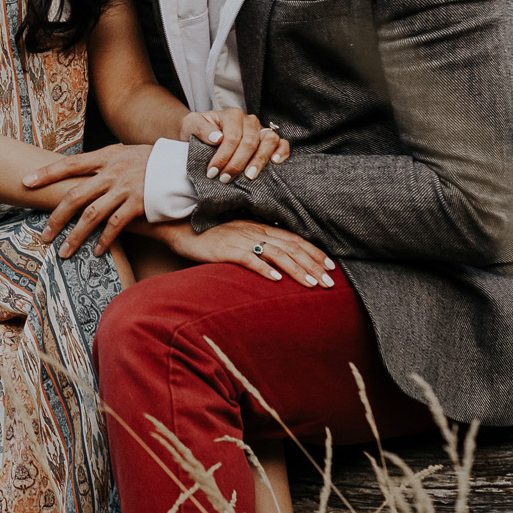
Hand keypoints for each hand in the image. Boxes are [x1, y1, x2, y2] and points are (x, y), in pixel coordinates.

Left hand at [23, 144, 151, 259]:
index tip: (26, 183)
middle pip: (75, 195)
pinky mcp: (140, 204)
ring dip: (75, 236)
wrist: (184, 166)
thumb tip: (79, 173)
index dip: (46, 173)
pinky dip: (104, 240)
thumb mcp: (126, 153)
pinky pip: (116, 225)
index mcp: (107, 156)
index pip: (70, 164)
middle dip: (57, 218)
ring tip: (63, 252)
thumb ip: (104, 163)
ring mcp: (126, 188)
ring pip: (92, 214)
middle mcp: (113, 172)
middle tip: (44, 236)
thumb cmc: (153, 161)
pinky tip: (95, 251)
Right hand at [180, 219, 334, 287]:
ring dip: (296, 270)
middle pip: (291, 247)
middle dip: (313, 265)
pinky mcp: (226, 249)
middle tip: (330, 283)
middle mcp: (255, 231)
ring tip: (312, 284)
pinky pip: (248, 259)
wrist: (182, 229)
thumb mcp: (240, 237)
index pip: (294, 239)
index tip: (331, 267)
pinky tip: (276, 280)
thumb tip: (280, 260)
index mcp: (260, 227)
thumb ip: (259, 244)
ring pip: (276, 254)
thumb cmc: (212, 236)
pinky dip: (264, 269)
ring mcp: (241, 239)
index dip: (314, 252)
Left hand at [183, 108, 289, 182]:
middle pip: (250, 143)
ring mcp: (261, 130)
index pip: (232, 137)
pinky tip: (275, 163)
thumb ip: (200, 128)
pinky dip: (281, 152)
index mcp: (232, 115)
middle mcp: (249, 121)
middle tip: (225, 179)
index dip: (223, 157)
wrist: (201, 132)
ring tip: (249, 177)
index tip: (212, 173)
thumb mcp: (192, 124)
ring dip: (259, 161)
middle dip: (237, 164)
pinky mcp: (268, 140)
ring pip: (268, 141)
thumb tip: (217, 138)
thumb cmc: (198, 129)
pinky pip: (281, 143)